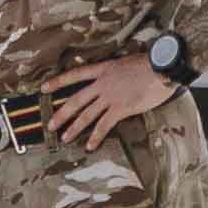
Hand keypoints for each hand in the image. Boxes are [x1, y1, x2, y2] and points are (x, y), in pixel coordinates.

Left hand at [39, 57, 182, 150]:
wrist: (163, 66)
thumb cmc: (152, 62)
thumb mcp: (127, 62)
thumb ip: (117, 71)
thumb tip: (117, 78)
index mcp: (103, 69)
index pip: (75, 75)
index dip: (58, 82)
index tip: (44, 88)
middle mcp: (102, 83)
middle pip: (75, 100)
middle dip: (61, 113)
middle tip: (50, 125)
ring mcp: (110, 97)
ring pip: (86, 115)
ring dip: (74, 128)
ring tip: (64, 138)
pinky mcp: (121, 108)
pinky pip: (104, 125)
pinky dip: (96, 137)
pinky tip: (89, 146)